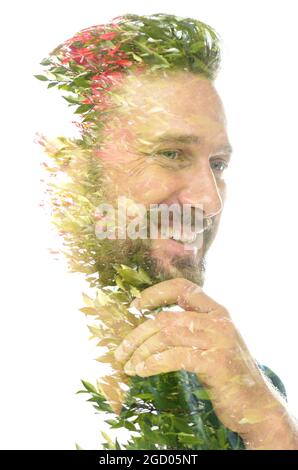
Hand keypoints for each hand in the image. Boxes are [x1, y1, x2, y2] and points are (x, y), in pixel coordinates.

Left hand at [114, 278, 297, 447]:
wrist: (257, 405)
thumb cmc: (227, 375)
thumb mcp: (212, 343)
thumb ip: (192, 329)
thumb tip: (151, 325)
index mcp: (217, 311)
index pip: (183, 287)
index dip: (156, 293)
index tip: (135, 306)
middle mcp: (219, 321)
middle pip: (166, 318)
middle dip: (137, 335)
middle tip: (120, 352)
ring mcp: (218, 340)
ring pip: (167, 335)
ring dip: (141, 351)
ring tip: (128, 366)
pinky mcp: (215, 362)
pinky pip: (175, 356)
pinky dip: (153, 363)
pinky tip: (141, 371)